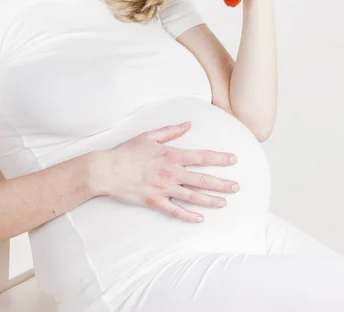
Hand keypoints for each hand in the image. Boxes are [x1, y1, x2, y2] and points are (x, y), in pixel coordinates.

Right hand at [90, 122, 239, 222]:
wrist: (107, 170)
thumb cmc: (127, 152)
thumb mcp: (148, 136)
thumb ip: (170, 131)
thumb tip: (188, 124)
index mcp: (171, 155)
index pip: (201, 157)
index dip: (219, 158)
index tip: (233, 159)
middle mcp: (171, 173)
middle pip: (202, 179)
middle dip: (222, 183)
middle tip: (237, 186)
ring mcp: (163, 189)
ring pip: (193, 197)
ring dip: (211, 200)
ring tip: (224, 202)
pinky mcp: (155, 202)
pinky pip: (175, 211)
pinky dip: (189, 216)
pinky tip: (200, 219)